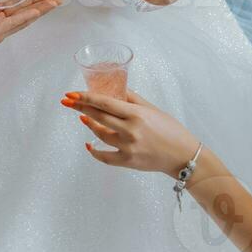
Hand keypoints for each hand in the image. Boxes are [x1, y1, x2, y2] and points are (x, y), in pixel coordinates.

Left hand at [63, 89, 199, 176]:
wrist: (184, 156)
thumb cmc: (170, 130)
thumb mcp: (152, 109)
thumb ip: (132, 99)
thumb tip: (115, 89)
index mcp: (137, 114)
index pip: (105, 103)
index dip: (86, 98)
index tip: (71, 94)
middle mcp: (130, 131)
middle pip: (98, 117)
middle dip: (80, 107)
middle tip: (67, 101)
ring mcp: (128, 148)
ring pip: (100, 134)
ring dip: (89, 125)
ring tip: (83, 117)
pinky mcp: (128, 162)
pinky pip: (105, 156)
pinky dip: (94, 150)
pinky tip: (88, 143)